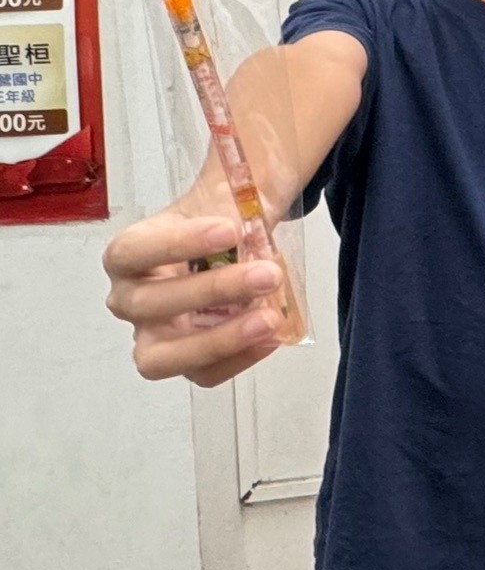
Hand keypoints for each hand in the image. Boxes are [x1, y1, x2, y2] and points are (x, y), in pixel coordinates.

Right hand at [102, 206, 284, 386]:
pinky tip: (271, 336)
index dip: (178, 244)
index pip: (133, 251)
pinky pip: (201, 374)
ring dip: (220, 338)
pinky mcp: (181, 362)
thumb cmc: (219, 225)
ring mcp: (150, 336)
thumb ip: (233, 198)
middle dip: (214, 290)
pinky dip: (237, 359)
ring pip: (164, 355)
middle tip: (268, 274)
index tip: (230, 229)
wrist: (236, 243)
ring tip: (269, 318)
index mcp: (128, 254)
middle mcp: (128, 298)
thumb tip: (249, 194)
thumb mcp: (222, 198)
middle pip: (151, 304)